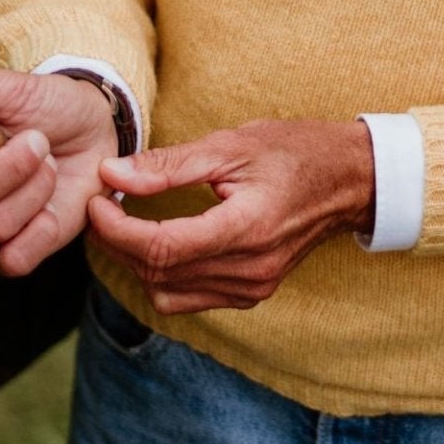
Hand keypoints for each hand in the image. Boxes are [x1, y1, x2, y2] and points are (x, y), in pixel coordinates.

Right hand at [0, 67, 119, 275]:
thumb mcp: (3, 84)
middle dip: (2, 169)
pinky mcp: (11, 253)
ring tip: (47, 160)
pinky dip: (42, 227)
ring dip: (32, 186)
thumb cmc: (40, 103)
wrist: (93, 126)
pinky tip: (53, 203)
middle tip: (35, 140)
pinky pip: (13, 259)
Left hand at [85, 117, 374, 313]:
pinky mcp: (252, 293)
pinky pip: (188, 299)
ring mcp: (253, 288)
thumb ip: (168, 165)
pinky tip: (157, 242)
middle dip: (117, 242)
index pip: (161, 247)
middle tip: (102, 205)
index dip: (116, 229)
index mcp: (247, 228)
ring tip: (124, 222)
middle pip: (158, 273)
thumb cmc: (293, 151)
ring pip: (167, 293)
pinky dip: (162, 275)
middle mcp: (251, 269)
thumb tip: (111, 176)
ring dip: (136, 261)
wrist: (348, 179)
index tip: (96, 201)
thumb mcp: (230, 145)